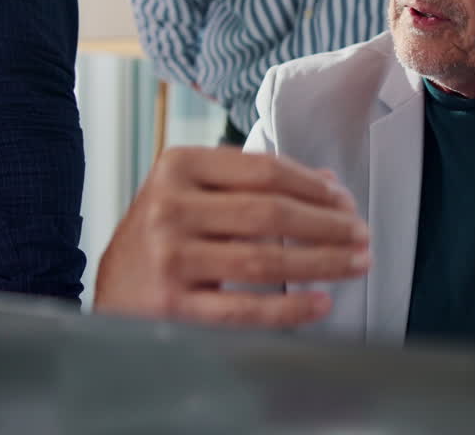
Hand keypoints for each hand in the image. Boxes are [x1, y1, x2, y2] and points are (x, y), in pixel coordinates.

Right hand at [94, 146, 370, 327]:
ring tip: (355, 263)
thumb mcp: (194, 192)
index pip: (264, 170)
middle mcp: (170, 206)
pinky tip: (321, 302)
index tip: (346, 203)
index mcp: (178, 166)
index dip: (314, 187)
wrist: (112, 290)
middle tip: (361, 235)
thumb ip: (253, 183)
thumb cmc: (163, 236)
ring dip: (322, 262)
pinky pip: (244, 308)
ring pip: (265, 259)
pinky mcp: (172, 305)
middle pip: (270, 212)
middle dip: (328, 225)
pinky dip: (290, 308)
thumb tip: (329, 186)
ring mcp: (170, 256)